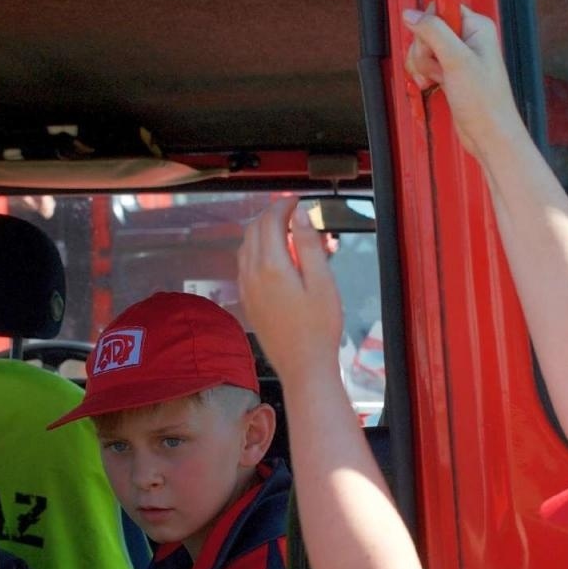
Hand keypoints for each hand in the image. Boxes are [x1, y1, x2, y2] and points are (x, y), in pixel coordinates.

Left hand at [237, 199, 343, 381]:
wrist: (303, 366)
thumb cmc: (319, 328)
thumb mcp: (323, 282)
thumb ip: (308, 245)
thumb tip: (299, 216)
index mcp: (272, 266)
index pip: (271, 221)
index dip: (284, 206)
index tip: (298, 202)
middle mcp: (253, 274)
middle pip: (255, 230)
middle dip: (273, 215)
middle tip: (294, 213)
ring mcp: (246, 288)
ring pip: (246, 246)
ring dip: (263, 232)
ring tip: (287, 232)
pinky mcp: (247, 301)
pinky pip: (245, 265)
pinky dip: (257, 251)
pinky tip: (275, 257)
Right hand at [402, 4, 525, 157]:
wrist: (488, 134)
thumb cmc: (485, 101)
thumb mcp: (456, 60)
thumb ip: (433, 32)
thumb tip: (412, 14)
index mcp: (477, 27)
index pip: (442, 9)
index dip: (430, 25)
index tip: (430, 42)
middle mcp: (468, 39)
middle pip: (428, 29)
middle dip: (424, 51)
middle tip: (437, 66)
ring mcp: (458, 57)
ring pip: (424, 49)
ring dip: (422, 65)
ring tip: (436, 79)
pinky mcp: (450, 73)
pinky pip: (426, 64)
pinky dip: (424, 75)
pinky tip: (431, 85)